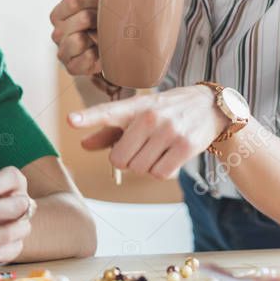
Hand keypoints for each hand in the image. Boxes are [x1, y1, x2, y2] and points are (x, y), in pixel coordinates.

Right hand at [50, 0, 102, 76]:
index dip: (92, 0)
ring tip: (104, 37)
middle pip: (81, 18)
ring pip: (79, 40)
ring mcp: (62, 51)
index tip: (102, 2)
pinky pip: (84, 61)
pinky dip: (96, 57)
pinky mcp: (71, 68)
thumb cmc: (101, 19)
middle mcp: (56, 33)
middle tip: (107, 20)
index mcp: (58, 14)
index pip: (73, 1)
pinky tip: (101, 53)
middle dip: (100, 18)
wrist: (108, 50)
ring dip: (97, 37)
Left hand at [67, 85, 227, 178]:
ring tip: (157, 149)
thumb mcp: (138, 113)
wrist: (209, 106)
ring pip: (139, 168)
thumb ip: (109, 131)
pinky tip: (168, 156)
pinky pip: (159, 174)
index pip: (108, 112)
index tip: (71, 120)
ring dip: (144, 166)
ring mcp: (169, 131)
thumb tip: (84, 145)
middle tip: (140, 148)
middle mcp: (150, 116)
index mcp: (134, 106)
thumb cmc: (165, 111)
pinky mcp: (186, 146)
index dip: (88, 117)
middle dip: (126, 160)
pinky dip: (161, 171)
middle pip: (119, 159)